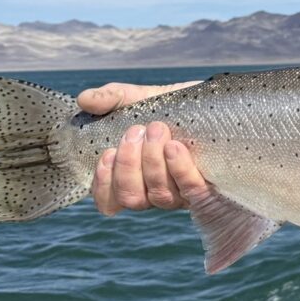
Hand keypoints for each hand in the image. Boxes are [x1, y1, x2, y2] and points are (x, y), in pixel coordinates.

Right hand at [77, 81, 208, 214]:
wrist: (215, 104)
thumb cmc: (172, 106)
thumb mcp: (140, 98)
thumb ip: (112, 99)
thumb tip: (84, 100)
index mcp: (134, 178)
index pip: (109, 202)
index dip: (103, 185)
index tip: (107, 154)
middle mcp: (156, 191)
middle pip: (132, 198)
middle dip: (128, 165)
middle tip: (136, 130)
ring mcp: (182, 192)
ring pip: (159, 195)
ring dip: (152, 161)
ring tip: (157, 128)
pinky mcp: (208, 185)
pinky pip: (191, 189)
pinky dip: (179, 168)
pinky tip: (175, 147)